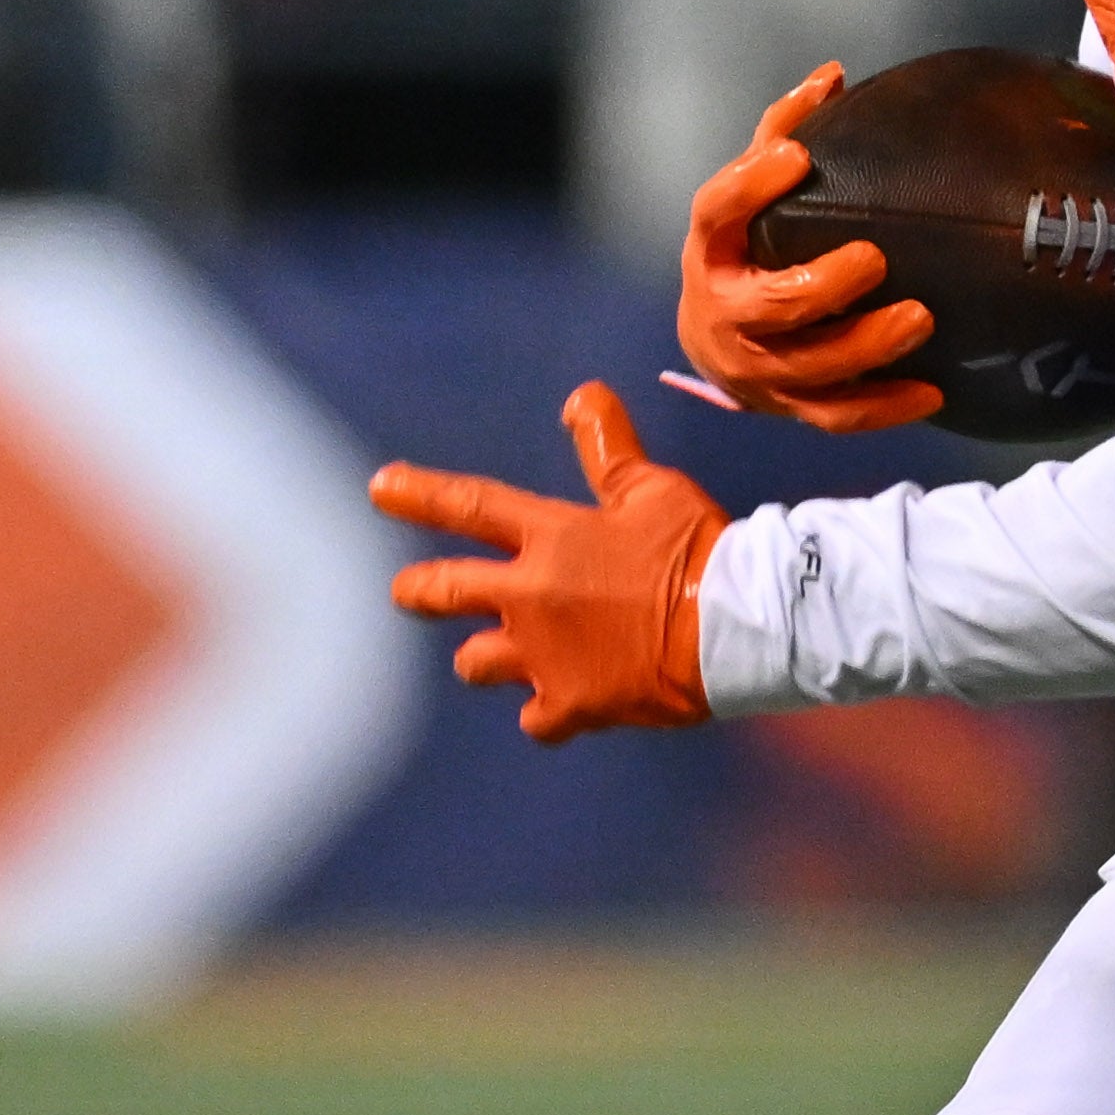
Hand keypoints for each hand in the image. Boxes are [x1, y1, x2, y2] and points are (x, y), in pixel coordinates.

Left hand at [371, 383, 726, 741]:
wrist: (734, 628)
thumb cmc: (697, 550)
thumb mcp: (652, 490)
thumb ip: (607, 448)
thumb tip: (580, 396)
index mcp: (551, 538)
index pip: (472, 507)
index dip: (421, 495)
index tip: (380, 488)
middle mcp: (530, 597)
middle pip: (444, 593)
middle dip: (420, 589)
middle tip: (410, 591)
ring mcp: (544, 656)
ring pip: (476, 662)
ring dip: (484, 656)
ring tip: (497, 656)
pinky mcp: (570, 704)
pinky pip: (538, 718)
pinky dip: (548, 712)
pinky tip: (561, 708)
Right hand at [678, 61, 948, 435]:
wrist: (713, 341)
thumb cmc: (744, 249)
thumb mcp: (746, 196)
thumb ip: (781, 135)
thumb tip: (833, 74)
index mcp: (710, 249)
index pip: (715, 212)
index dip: (750, 186)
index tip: (796, 157)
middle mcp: (723, 314)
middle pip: (772, 305)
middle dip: (824, 286)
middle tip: (876, 258)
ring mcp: (755, 369)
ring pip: (809, 368)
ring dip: (866, 348)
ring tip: (921, 319)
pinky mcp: (788, 407)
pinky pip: (838, 415)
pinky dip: (885, 407)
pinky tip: (933, 392)